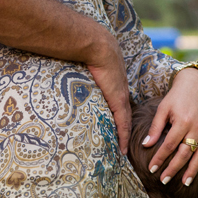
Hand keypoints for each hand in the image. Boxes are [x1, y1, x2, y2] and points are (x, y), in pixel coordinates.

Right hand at [85, 34, 131, 153]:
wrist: (98, 46)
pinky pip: (123, 124)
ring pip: (126, 123)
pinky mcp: (118, 102)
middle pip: (125, 117)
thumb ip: (86, 74)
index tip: (120, 131)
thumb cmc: (90, 52)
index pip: (121, 107)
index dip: (121, 120)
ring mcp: (121, 98)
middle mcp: (121, 93)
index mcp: (116, 86)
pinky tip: (123, 150)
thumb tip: (72, 75)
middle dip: (125, 132)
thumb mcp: (90, 66)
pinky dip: (123, 138)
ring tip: (123, 152)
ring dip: (125, 138)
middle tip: (124, 147)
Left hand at [142, 68, 197, 184]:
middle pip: (184, 153)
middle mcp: (197, 126)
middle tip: (164, 181)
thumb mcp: (163, 109)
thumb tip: (145, 145)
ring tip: (185, 183)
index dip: (160, 159)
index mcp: (182, 121)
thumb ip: (155, 127)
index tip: (152, 170)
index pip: (169, 145)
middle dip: (174, 168)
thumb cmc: (177, 97)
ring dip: (193, 170)